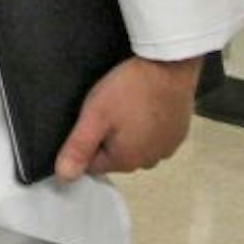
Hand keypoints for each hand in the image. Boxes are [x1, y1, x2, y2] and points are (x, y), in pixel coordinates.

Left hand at [53, 54, 202, 179]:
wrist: (169, 67)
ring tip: (125, 105)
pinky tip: (143, 105)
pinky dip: (146, 124)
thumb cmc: (129, 91)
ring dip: (127, 131)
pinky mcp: (179, 133)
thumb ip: (78, 148)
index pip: (93, 164)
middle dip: (107, 137)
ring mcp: (168, 147)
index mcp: (127, 161)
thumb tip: (63, 177)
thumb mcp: (94, 116)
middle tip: (106, 109)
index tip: (89, 120)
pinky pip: (154, 135)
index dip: (85, 143)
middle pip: (115, 155)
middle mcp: (150, 161)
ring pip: (135, 145)